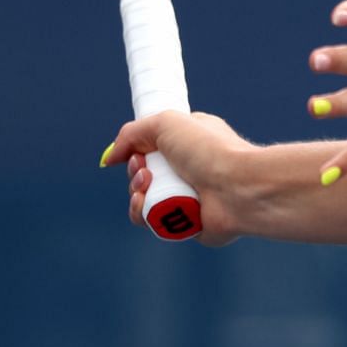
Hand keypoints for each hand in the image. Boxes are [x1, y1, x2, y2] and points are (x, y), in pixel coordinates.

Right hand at [104, 111, 253, 246]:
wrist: (237, 188)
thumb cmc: (209, 151)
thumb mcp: (166, 123)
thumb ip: (131, 134)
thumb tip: (110, 157)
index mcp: (191, 143)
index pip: (154, 147)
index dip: (138, 151)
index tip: (136, 153)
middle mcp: (192, 169)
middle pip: (145, 175)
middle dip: (135, 173)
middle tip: (145, 171)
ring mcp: (190, 197)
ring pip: (144, 199)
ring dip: (136, 193)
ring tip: (148, 187)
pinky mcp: (187, 223)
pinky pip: (153, 221)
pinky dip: (145, 214)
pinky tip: (149, 207)